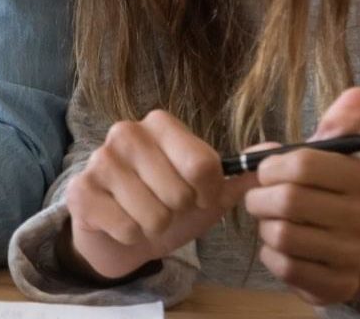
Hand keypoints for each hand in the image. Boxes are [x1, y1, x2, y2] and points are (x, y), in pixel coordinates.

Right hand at [61, 110, 253, 280]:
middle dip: (178, 213)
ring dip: (155, 227)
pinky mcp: (81, 191)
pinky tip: (122, 223)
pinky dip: (132, 237)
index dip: (207, 193)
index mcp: (160, 124)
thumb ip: (242, 174)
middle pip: (179, 193)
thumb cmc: (168, 205)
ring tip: (144, 216)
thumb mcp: (209, 192)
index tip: (198, 197)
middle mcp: (126, 132)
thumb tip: (279, 151)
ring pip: (153, 215)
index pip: (203, 165)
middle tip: (165, 208)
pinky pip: (126, 228)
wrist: (120, 231)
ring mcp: (100, 160)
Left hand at [242, 87, 359, 305]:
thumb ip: (337, 125)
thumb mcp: (330, 158)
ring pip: (282, 235)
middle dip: (260, 198)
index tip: (265, 170)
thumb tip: (359, 92)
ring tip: (272, 222)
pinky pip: (283, 265)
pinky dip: (270, 254)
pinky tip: (280, 247)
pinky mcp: (336, 284)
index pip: (302, 163)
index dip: (270, 166)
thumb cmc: (326, 194)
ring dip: (265, 227)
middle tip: (258, 198)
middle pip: (287, 201)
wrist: (346, 250)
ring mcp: (353, 254)